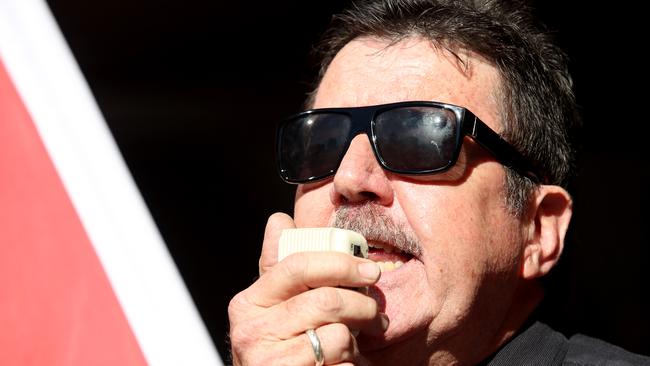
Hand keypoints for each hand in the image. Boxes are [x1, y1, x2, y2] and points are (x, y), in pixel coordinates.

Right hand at [228, 213, 386, 364]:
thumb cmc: (278, 346)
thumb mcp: (271, 306)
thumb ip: (277, 266)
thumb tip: (279, 220)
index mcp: (249, 303)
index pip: (297, 267)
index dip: (340, 264)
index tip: (370, 271)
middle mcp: (252, 332)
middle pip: (325, 302)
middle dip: (362, 306)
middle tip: (377, 314)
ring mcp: (268, 362)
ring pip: (337, 337)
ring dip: (356, 341)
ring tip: (356, 344)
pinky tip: (345, 365)